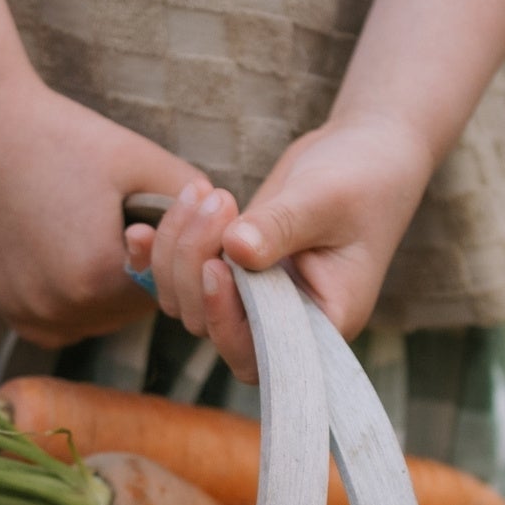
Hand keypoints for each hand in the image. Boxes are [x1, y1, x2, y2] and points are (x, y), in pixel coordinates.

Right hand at [0, 68, 210, 348]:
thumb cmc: (66, 136)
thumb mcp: (144, 161)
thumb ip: (195, 204)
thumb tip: (233, 235)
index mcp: (100, 276)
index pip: (165, 290)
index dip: (170, 258)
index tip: (155, 221)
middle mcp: (61, 307)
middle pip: (128, 311)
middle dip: (137, 276)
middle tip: (127, 227)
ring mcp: (27, 313)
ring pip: (93, 320)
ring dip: (103, 292)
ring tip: (92, 236)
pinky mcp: (3, 309)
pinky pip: (56, 321)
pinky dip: (66, 298)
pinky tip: (61, 254)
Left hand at [123, 112, 435, 380]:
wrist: (362, 152)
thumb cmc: (364, 178)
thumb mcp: (328, 199)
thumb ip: (282, 227)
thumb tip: (234, 250)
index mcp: (321, 324)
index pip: (261, 352)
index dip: (228, 321)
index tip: (215, 268)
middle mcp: (280, 323)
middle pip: (210, 326)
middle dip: (197, 264)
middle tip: (216, 201)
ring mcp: (249, 300)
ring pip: (185, 302)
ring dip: (177, 250)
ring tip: (202, 191)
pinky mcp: (227, 272)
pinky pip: (177, 280)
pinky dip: (155, 257)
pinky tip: (140, 230)